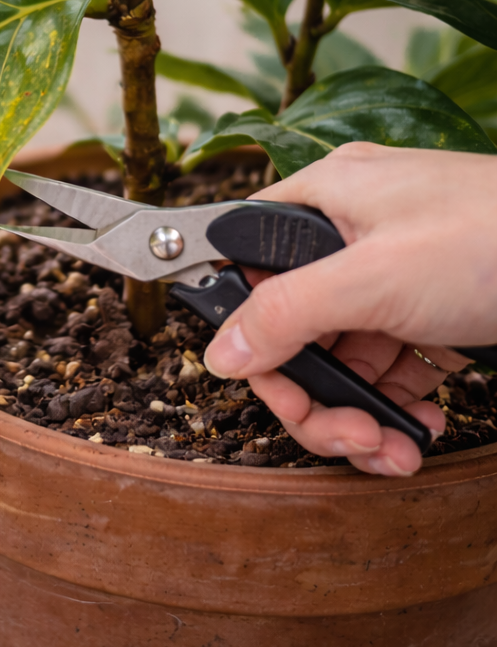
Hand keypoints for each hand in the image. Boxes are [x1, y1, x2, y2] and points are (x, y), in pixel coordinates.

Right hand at [203, 143, 496, 475]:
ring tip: (393, 446)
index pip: (247, 269)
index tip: (276, 385)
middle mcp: (348, 233)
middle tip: (351, 437)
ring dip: (357, 411)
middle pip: (292, 325)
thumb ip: (286, 315)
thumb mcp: (376, 279)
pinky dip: (395, 403)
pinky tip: (421, 426)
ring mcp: (390, 273)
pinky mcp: (426, 307)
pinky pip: (385, 363)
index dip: (251, 332)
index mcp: (323, 199)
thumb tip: (219, 354)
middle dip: (316, 395)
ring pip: (338, 353)